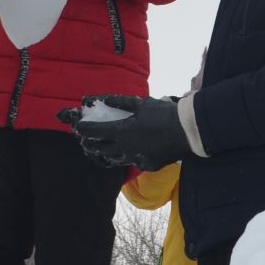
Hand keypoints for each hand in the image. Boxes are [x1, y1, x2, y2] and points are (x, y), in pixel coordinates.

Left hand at [70, 94, 189, 170]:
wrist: (187, 131)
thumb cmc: (163, 113)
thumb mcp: (141, 104)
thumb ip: (119, 102)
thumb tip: (102, 99)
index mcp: (122, 131)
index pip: (96, 131)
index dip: (84, 129)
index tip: (78, 127)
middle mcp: (126, 148)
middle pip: (101, 148)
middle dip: (90, 144)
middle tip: (84, 141)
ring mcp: (136, 158)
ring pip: (114, 159)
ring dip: (104, 154)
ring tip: (100, 150)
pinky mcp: (147, 164)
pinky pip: (131, 162)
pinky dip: (124, 158)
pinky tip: (124, 155)